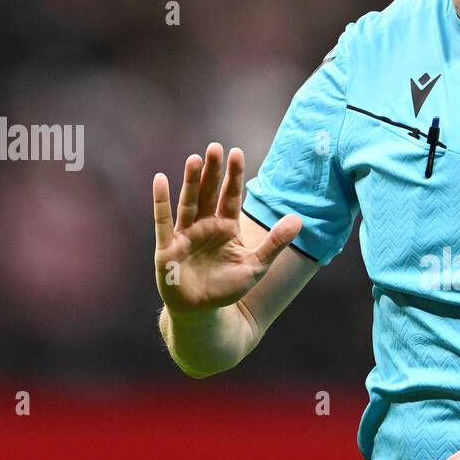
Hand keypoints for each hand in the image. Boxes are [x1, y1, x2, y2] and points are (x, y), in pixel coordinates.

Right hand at [153, 143, 301, 311]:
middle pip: (209, 193)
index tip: (236, 152)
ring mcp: (185, 235)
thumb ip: (276, 242)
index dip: (233, 176)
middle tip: (215, 147)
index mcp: (226, 227)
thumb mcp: (256, 265)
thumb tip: (299, 219)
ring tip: (195, 158)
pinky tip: (160, 179)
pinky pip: (163, 221)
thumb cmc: (228, 288)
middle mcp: (205, 226)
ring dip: (191, 181)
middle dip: (212, 171)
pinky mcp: (168, 247)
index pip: (231, 196)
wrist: (203, 312)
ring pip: (189, 203)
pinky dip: (161, 201)